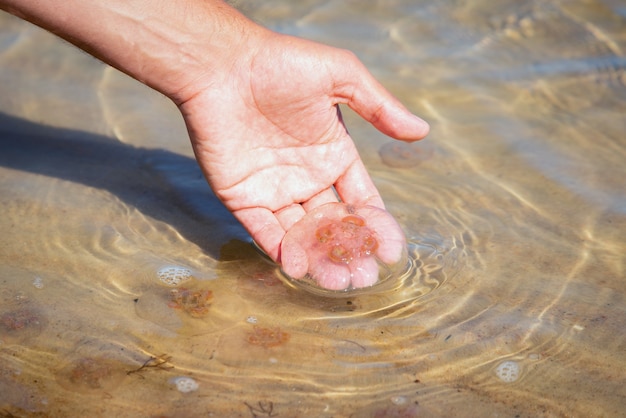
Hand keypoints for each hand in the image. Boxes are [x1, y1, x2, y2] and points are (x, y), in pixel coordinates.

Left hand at [179, 32, 428, 261]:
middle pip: (333, 223)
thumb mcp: (341, 76)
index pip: (360, 198)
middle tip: (363, 276)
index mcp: (333, 154)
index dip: (375, 224)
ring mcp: (275, 190)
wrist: (223, 66)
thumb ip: (379, 107)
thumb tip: (422, 131)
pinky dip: (281, 250)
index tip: (389, 249)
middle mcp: (307, 177)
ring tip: (338, 281)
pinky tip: (300, 268)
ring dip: (319, 258)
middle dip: (349, 251)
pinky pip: (264, 231)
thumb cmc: (282, 65)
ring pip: (302, 234)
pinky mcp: (243, 198)